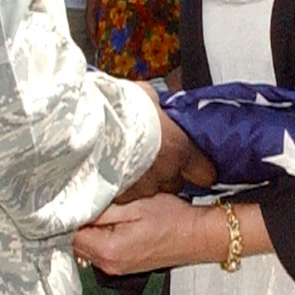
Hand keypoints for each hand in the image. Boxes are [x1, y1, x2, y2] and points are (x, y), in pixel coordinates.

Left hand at [73, 195, 202, 273]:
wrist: (197, 236)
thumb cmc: (171, 217)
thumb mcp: (135, 204)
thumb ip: (102, 209)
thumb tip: (75, 208)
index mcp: (108, 250)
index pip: (71, 234)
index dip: (70, 214)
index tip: (75, 197)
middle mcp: (108, 265)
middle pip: (76, 242)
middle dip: (78, 221)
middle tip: (89, 197)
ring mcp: (117, 268)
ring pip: (88, 246)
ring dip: (90, 227)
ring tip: (103, 205)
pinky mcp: (124, 265)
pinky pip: (101, 249)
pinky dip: (101, 235)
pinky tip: (113, 219)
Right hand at [117, 84, 215, 202]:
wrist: (90, 128)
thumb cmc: (120, 108)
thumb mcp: (147, 97)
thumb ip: (157, 109)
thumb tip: (156, 107)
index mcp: (179, 148)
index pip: (205, 173)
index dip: (200, 169)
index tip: (195, 166)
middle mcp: (165, 173)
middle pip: (175, 183)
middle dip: (167, 173)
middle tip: (152, 156)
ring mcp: (142, 189)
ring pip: (149, 190)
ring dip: (142, 179)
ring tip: (126, 160)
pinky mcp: (120, 197)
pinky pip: (125, 195)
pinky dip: (121, 185)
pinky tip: (109, 170)